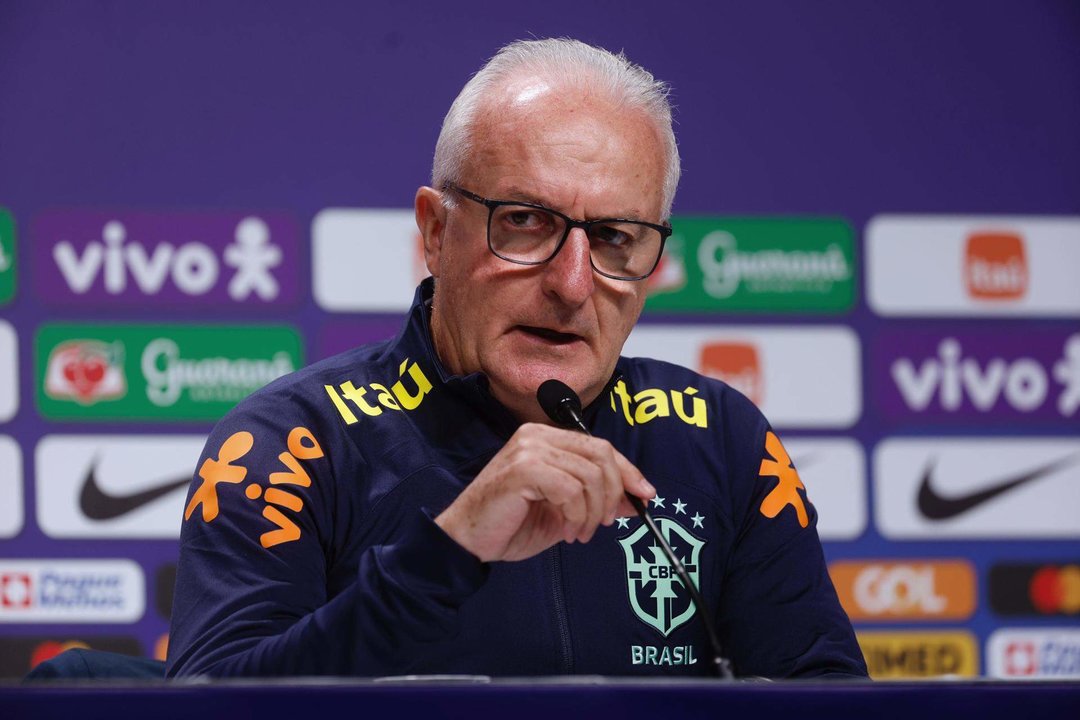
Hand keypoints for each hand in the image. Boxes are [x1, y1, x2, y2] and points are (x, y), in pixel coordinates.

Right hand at [435, 423, 654, 562]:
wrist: (467, 540)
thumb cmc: (511, 524)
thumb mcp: (564, 511)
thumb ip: (595, 498)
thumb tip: (636, 498)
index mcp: (546, 438)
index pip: (600, 446)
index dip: (628, 471)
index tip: (646, 495)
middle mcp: (538, 435)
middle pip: (601, 455)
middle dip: (615, 493)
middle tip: (607, 522)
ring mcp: (529, 449)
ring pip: (591, 475)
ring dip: (593, 512)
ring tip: (579, 533)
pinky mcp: (523, 469)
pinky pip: (571, 490)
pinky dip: (576, 516)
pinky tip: (565, 531)